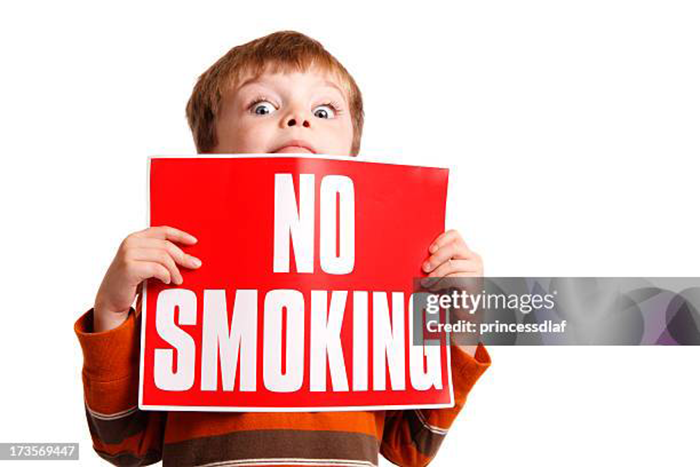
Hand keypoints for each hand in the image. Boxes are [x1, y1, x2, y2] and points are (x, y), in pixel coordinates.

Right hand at [93, 226, 201, 331]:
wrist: (110, 299)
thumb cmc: (131, 281)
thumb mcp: (145, 263)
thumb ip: (160, 255)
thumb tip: (189, 257)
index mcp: (135, 237)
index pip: (162, 230)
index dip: (180, 235)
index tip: (194, 241)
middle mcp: (130, 242)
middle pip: (166, 245)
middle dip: (183, 256)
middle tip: (194, 265)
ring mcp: (128, 254)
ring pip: (163, 257)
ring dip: (175, 270)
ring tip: (178, 280)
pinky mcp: (129, 267)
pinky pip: (157, 268)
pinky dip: (166, 275)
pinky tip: (167, 281)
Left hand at [421, 229, 482, 356]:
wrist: (464, 313)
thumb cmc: (450, 291)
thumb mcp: (442, 273)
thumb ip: (436, 263)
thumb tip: (420, 258)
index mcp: (465, 252)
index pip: (455, 235)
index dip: (441, 239)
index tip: (429, 250)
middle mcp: (473, 258)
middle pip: (454, 247)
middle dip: (436, 257)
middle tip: (424, 267)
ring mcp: (476, 270)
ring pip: (451, 264)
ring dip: (435, 274)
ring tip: (426, 282)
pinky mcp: (474, 282)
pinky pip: (453, 278)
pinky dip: (440, 283)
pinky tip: (434, 288)